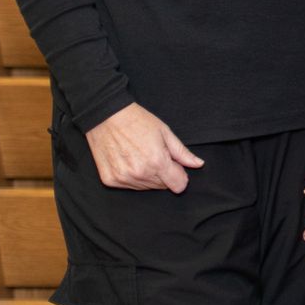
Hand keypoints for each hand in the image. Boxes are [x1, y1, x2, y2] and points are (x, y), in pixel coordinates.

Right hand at [83, 103, 204, 191]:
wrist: (106, 117)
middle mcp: (140, 174)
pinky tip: (128, 160)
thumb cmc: (137, 121)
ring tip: (140, 156)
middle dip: (164, 174)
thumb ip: (182, 153)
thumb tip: (198, 164)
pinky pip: (129, 186)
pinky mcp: (110, 180)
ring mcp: (123, 178)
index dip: (180, 175)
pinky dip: (132, 177)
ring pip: (146, 187)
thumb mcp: (165, 132)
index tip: (174, 166)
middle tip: (154, 155)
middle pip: (162, 186)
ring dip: (148, 176)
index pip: (178, 185)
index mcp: (157, 162)